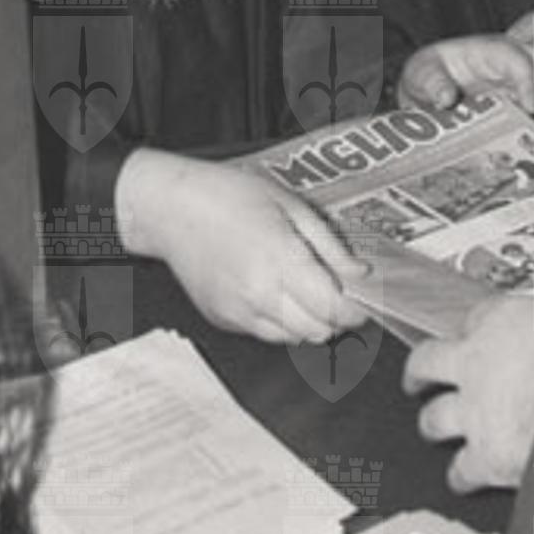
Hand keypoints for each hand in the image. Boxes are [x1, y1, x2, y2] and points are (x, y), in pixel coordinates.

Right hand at [115, 148, 367, 343]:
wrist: (168, 208)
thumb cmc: (225, 195)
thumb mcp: (289, 206)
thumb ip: (328, 246)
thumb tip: (360, 273)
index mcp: (279, 261)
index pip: (335, 309)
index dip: (357, 308)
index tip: (364, 296)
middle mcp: (258, 294)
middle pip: (320, 331)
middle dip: (337, 316)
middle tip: (341, 291)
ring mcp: (239, 312)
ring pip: (296, 338)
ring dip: (311, 320)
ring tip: (306, 289)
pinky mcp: (225, 320)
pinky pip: (267, 333)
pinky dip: (282, 320)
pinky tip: (276, 291)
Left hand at [398, 13, 533, 126]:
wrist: (434, 86)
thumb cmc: (429, 77)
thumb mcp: (421, 76)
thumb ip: (431, 82)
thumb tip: (445, 97)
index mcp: (489, 50)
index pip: (515, 58)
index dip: (524, 80)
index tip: (527, 107)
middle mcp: (516, 57)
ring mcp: (531, 72)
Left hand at [402, 294, 533, 493]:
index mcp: (511, 321)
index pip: (478, 315)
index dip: (478, 327)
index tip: (482, 332)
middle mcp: (480, 361)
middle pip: (427, 360)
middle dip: (420, 370)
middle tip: (419, 374)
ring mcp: (474, 410)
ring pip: (433, 417)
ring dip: (434, 424)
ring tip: (435, 428)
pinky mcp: (482, 455)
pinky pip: (460, 470)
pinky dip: (461, 476)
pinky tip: (464, 480)